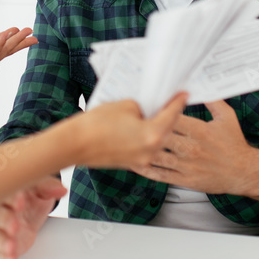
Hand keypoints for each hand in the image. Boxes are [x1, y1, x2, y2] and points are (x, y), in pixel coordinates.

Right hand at [0, 176, 65, 258]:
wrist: (30, 209)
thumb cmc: (32, 195)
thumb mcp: (42, 188)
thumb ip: (49, 187)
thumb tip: (61, 190)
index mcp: (9, 193)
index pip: (8, 194)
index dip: (13, 198)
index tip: (20, 201)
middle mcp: (1, 210)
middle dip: (6, 220)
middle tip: (14, 225)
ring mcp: (2, 227)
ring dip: (3, 241)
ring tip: (10, 246)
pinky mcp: (6, 242)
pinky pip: (2, 249)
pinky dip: (5, 255)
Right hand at [73, 93, 187, 170]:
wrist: (74, 144)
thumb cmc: (97, 124)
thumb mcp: (125, 106)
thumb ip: (142, 107)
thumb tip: (147, 109)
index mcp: (153, 135)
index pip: (173, 114)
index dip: (178, 101)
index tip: (184, 94)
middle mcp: (151, 151)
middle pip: (168, 130)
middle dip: (169, 115)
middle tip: (170, 101)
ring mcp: (142, 160)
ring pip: (157, 141)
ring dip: (158, 128)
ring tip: (155, 113)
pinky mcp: (131, 163)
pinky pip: (146, 149)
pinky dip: (146, 138)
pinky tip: (141, 126)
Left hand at [132, 100, 258, 195]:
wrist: (244, 172)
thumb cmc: (234, 144)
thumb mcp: (227, 117)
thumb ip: (212, 100)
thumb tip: (199, 85)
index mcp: (200, 131)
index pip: (172, 118)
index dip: (157, 112)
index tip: (146, 107)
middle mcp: (191, 148)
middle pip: (160, 135)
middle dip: (145, 128)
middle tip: (130, 123)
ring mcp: (186, 165)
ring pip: (157, 156)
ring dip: (140, 148)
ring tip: (126, 142)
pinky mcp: (184, 180)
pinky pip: (160, 175)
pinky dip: (145, 169)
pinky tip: (135, 163)